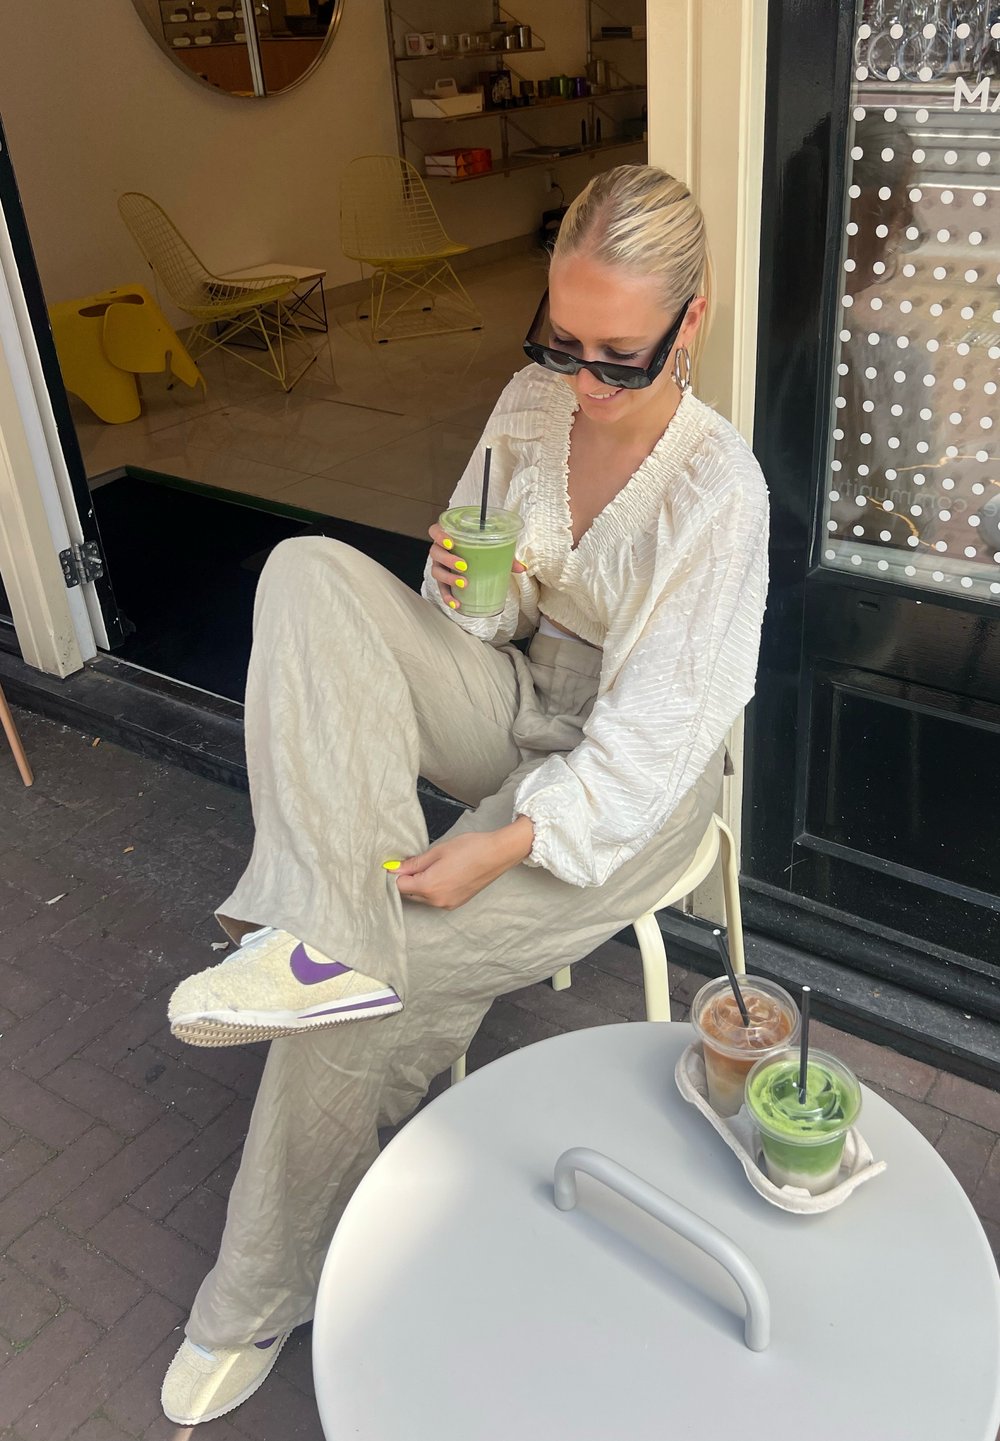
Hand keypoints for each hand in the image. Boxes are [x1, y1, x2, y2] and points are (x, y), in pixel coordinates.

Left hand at [392, 819, 534, 908]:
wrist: (497, 854)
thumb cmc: (469, 848)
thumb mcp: (438, 851)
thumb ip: (414, 863)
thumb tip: (394, 868)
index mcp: (429, 886)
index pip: (399, 886)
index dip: (398, 873)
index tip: (402, 863)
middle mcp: (436, 901)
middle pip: (410, 894)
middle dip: (409, 880)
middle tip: (420, 862)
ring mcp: (448, 904)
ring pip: (423, 898)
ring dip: (422, 885)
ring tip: (435, 867)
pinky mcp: (457, 903)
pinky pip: (436, 899)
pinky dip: (434, 889)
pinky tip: (445, 874)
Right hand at [427, 522, 525, 610]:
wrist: (471, 559)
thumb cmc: (477, 550)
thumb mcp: (490, 549)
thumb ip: (504, 555)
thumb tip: (522, 568)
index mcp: (448, 537)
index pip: (435, 531)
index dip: (439, 535)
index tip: (451, 542)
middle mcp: (440, 551)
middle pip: (435, 552)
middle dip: (448, 559)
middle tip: (464, 566)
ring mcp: (439, 566)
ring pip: (436, 571)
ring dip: (449, 578)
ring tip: (463, 583)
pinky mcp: (442, 581)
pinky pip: (441, 589)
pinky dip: (448, 597)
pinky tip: (456, 603)